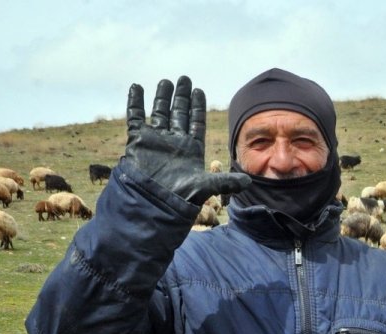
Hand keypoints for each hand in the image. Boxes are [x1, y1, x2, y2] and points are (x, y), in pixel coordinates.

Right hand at [125, 76, 249, 204]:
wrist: (154, 203)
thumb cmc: (181, 197)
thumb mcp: (207, 187)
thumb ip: (227, 181)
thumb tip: (249, 182)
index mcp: (191, 148)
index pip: (196, 121)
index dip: (197, 106)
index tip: (199, 90)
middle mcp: (174, 141)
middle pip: (179, 114)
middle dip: (182, 97)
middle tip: (184, 78)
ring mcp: (156, 140)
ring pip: (160, 113)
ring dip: (162, 97)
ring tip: (166, 81)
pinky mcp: (138, 140)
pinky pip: (136, 117)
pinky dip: (136, 103)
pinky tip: (137, 87)